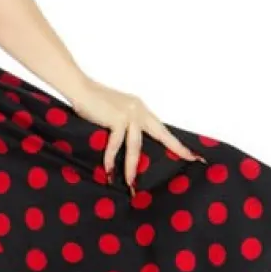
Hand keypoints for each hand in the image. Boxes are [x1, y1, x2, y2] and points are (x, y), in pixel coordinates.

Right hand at [67, 75, 206, 189]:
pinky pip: (116, 143)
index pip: (161, 128)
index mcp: (140, 109)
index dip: (175, 141)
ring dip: (131, 166)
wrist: (79, 88)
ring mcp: (130, 113)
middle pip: (160, 134)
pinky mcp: (118, 118)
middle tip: (191, 159)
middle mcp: (139, 110)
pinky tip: (108, 169)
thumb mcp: (114, 113)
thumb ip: (124, 126)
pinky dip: (110, 157)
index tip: (190, 153)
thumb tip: (127, 148)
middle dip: (175, 147)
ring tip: (130, 183)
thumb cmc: (92, 102)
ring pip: (135, 145)